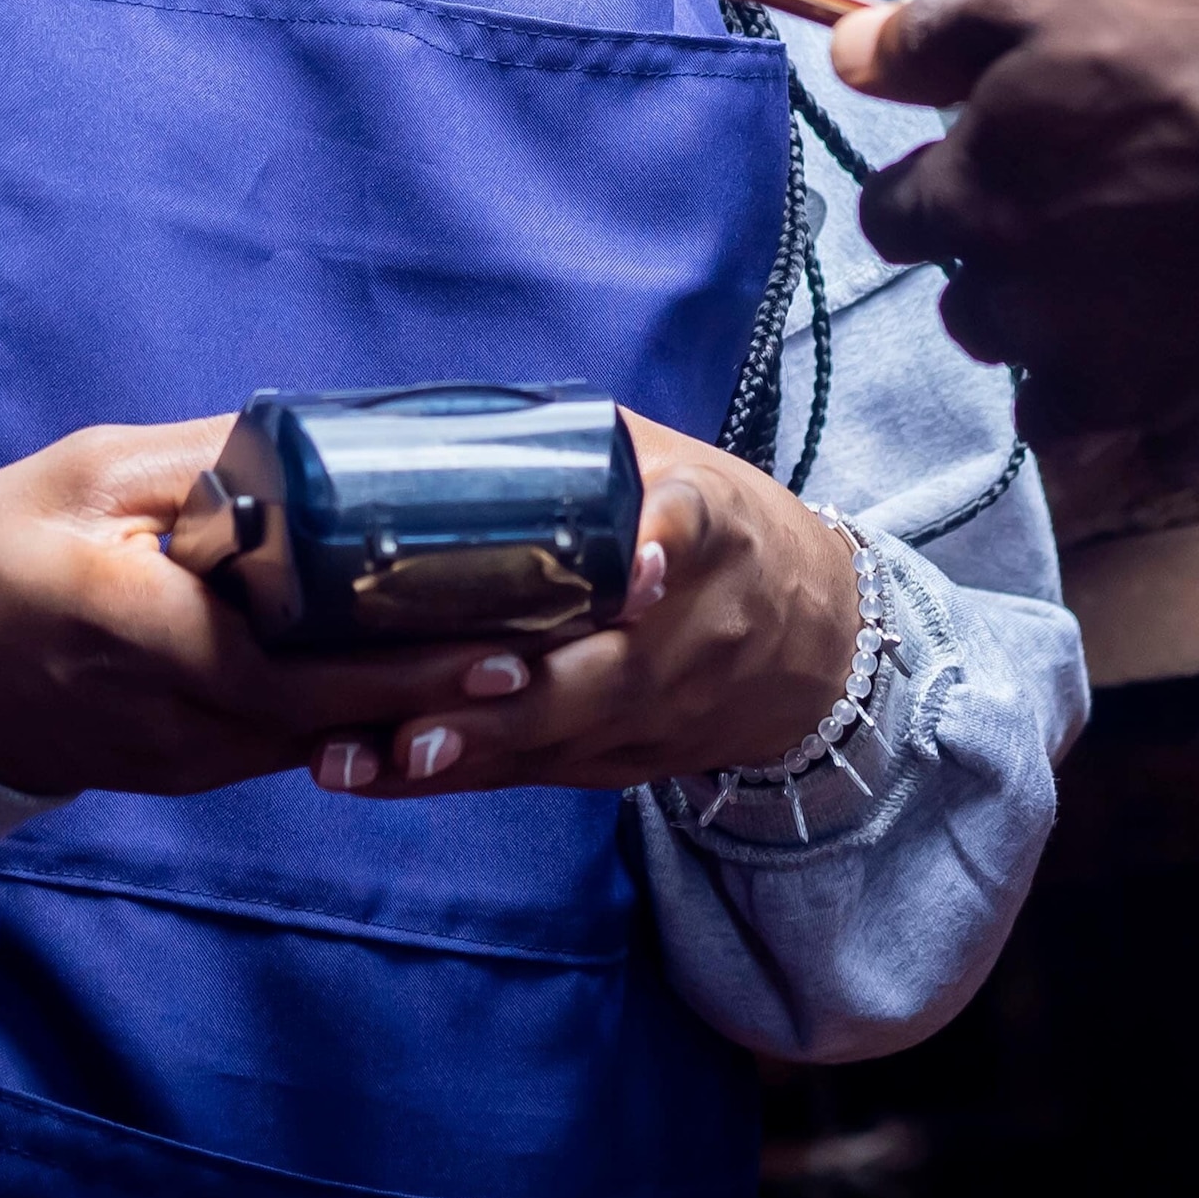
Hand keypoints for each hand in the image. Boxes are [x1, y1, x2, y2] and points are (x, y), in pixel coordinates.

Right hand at [0, 420, 538, 799]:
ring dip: (418, 705)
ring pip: (325, 738)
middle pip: (334, 718)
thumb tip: (324, 442)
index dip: (402, 669)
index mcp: (131, 624)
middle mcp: (169, 715)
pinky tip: (427, 672)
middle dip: (449, 690)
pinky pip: (293, 742)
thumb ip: (205, 466)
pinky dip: (361, 713)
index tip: (503, 642)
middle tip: (560, 646)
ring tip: (522, 647)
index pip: (290, 668)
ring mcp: (180, 758)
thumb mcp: (89, 475)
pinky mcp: (188, 770)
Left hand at [320, 413, 863, 798]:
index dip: (659, 552)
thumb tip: (463, 424)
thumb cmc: (725, 533)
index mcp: (714, 529)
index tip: (630, 566)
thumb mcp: (683, 466)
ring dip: (468, 748)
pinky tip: (382, 772)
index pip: (693, 532)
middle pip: (611, 671)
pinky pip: (544, 770)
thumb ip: (592, 450)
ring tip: (378, 751)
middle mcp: (696, 630)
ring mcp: (666, 708)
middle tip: (428, 703)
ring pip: (565, 735)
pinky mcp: (633, 757)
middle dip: (518, 696)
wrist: (820, 641)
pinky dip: (465, 773)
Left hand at [833, 0, 1198, 487]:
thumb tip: (849, 55)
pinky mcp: (1178, 430)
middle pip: (969, 302)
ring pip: (1042, 384)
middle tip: (1093, 215)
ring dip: (1073, 342)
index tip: (992, 162)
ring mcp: (1092, 382)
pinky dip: (1151, 412)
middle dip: (1006, 266)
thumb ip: (939, 27)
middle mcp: (1007, 307)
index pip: (893, 214)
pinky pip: (1135, 449)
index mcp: (965, 200)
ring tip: (1151, 285)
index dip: (937, 183)